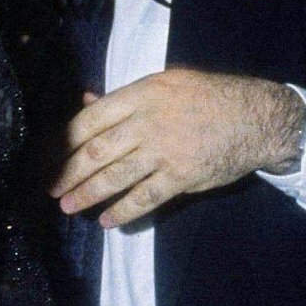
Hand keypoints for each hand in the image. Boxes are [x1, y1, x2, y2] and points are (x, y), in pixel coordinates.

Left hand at [51, 68, 305, 226]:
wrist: (255, 117)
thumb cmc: (207, 97)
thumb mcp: (165, 84)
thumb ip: (123, 97)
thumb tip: (85, 101)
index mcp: (141, 95)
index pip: (90, 119)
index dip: (66, 140)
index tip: (51, 155)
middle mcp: (148, 122)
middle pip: (97, 150)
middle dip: (69, 172)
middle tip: (52, 188)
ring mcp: (164, 150)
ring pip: (116, 176)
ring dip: (88, 194)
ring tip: (68, 206)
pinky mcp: (181, 176)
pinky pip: (145, 197)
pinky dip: (124, 211)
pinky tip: (107, 221)